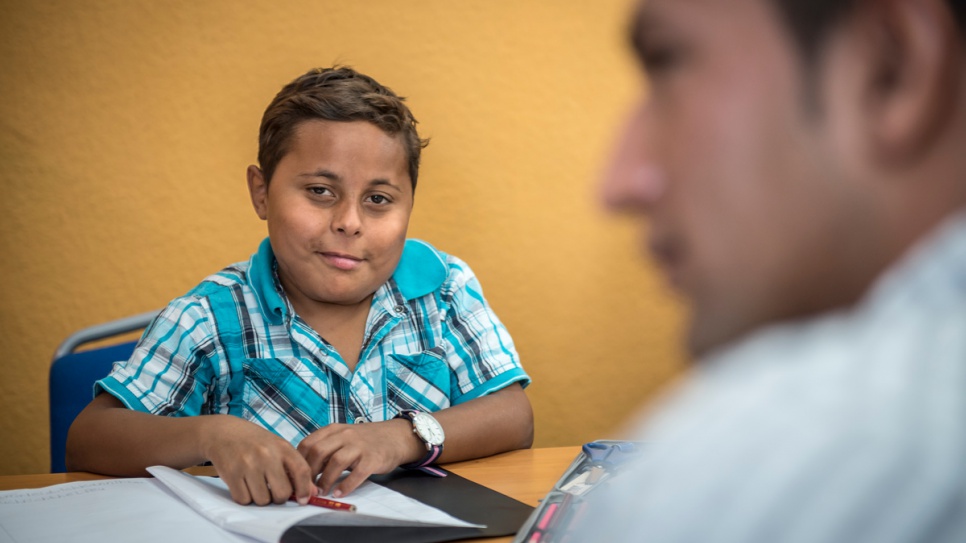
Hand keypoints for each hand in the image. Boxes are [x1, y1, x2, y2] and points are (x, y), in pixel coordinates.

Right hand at [201, 415, 316, 505]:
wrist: (224, 432)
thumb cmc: (256, 442)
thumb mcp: (278, 448)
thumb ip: (295, 468)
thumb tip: (311, 493)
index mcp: (282, 446)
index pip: (302, 471)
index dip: (305, 489)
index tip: (303, 499)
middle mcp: (266, 455)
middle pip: (282, 493)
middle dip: (279, 497)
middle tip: (273, 489)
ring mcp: (248, 465)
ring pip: (262, 500)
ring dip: (261, 498)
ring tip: (257, 484)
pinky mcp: (231, 474)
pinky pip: (244, 499)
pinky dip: (245, 497)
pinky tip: (244, 484)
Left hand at [297, 419, 422, 497]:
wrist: (394, 437)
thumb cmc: (364, 441)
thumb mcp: (342, 437)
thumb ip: (325, 449)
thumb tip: (305, 471)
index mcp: (334, 429)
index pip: (308, 443)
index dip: (299, 462)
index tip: (296, 476)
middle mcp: (345, 434)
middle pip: (319, 451)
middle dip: (309, 472)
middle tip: (306, 487)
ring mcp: (360, 446)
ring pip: (336, 461)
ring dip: (325, 480)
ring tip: (320, 492)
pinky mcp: (373, 458)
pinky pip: (357, 473)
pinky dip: (346, 485)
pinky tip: (339, 493)